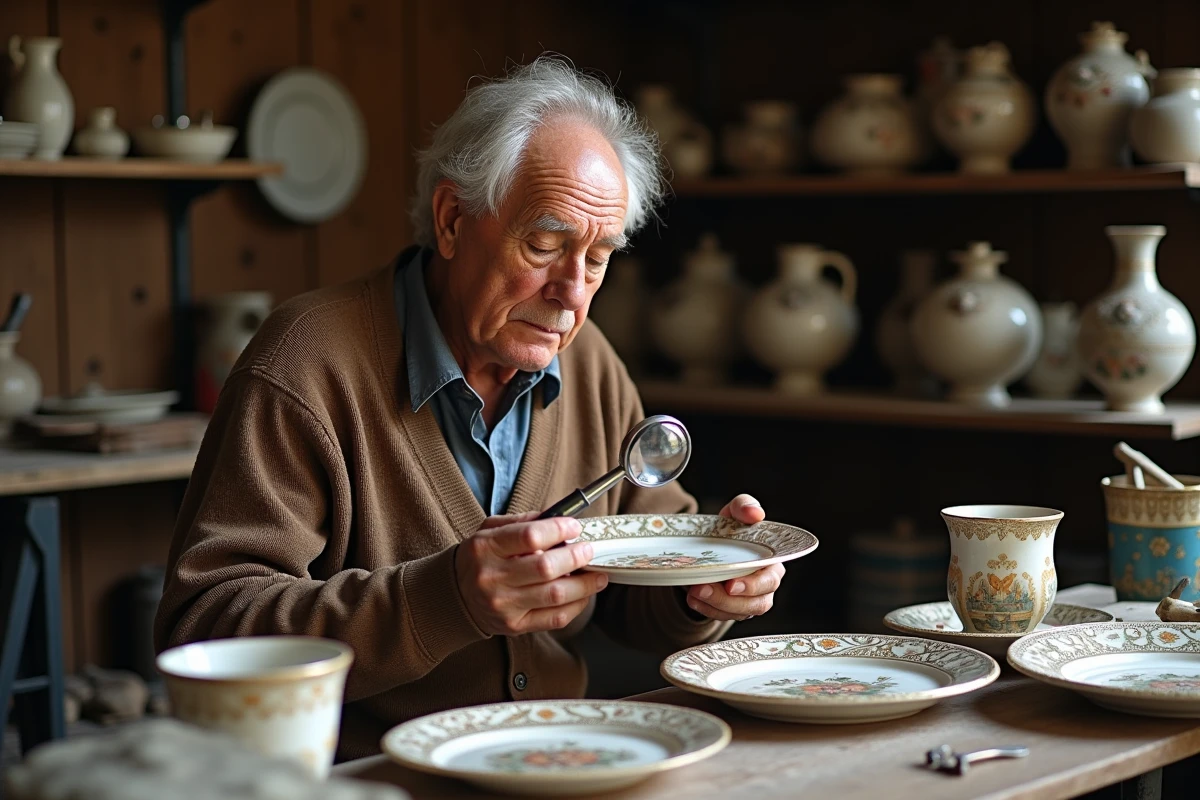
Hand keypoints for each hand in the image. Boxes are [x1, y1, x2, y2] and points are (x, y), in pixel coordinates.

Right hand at [455, 511, 607, 635]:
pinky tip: (584, 594)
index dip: (558, 530)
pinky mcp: (515, 626)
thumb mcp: (489, 530)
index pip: (529, 537)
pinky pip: (555, 618)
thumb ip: (522, 522)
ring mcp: (504, 605)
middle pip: (546, 567)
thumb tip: (559, 518)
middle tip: (590, 550)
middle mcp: (493, 578)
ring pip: (555, 595)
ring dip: (584, 584)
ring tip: (598, 575)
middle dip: (576, 556)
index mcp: (486, 548)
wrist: (453, 597)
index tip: (574, 527)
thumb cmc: (479, 558)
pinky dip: (576, 605)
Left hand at [684, 494, 784, 621]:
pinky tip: (692, 599)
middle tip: (702, 589)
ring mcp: (750, 600)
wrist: (710, 543)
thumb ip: (744, 506)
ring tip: (692, 592)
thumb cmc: (730, 528)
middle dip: (729, 600)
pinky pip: (723, 615)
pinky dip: (707, 609)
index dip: (753, 586)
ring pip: (739, 613)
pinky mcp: (733, 609)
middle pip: (757, 602)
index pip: (770, 579)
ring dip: (714, 605)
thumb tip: (756, 514)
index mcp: (772, 561)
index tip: (731, 585)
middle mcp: (765, 584)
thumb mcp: (734, 512)